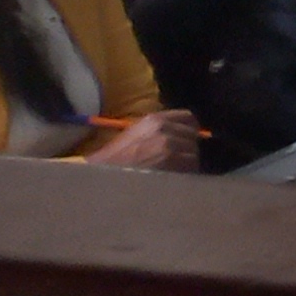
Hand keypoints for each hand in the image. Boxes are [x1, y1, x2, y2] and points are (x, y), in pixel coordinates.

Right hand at [79, 109, 202, 171]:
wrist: (101, 175)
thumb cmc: (116, 159)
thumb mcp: (136, 135)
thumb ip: (160, 131)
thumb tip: (184, 135)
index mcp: (154, 120)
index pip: (188, 118)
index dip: (190, 130)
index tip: (188, 139)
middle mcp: (164, 128)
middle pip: (193, 137)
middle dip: (188, 149)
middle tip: (179, 160)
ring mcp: (168, 145)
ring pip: (194, 153)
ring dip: (187, 162)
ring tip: (174, 171)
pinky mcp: (170, 162)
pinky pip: (190, 166)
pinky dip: (186, 173)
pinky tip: (173, 178)